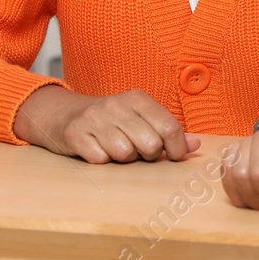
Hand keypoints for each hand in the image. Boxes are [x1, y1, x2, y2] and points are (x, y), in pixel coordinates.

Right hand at [14, 86, 200, 163]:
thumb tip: (195, 145)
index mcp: (137, 99)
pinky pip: (100, 160)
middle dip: (148, 155)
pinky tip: (97, 150)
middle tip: (139, 151)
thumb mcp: (140, 118)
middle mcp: (116, 105)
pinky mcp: (75, 134)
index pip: (169, 126)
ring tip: (116, 149)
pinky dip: (102, 161)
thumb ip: (168, 131)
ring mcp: (94, 119)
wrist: (63, 114)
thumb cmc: (110, 120)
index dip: (176, 148)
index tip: (173, 156)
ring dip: (123, 159)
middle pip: (150, 144)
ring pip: (125, 153)